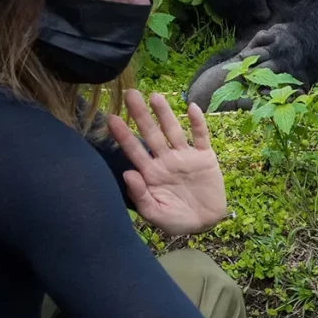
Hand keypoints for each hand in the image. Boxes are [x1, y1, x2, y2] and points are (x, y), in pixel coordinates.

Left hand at [108, 92, 228, 234]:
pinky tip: (192, 108)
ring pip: (173, 131)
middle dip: (140, 115)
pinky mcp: (205, 157)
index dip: (123, 135)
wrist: (206, 223)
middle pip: (151, 134)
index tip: (111, 118)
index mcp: (151, 173)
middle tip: (130, 94)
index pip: (134, 150)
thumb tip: (128, 174)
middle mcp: (166, 160)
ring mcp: (185, 156)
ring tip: (155, 96)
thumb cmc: (176, 220)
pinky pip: (201, 136)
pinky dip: (198, 123)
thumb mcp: (156, 214)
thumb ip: (141, 196)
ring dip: (165, 114)